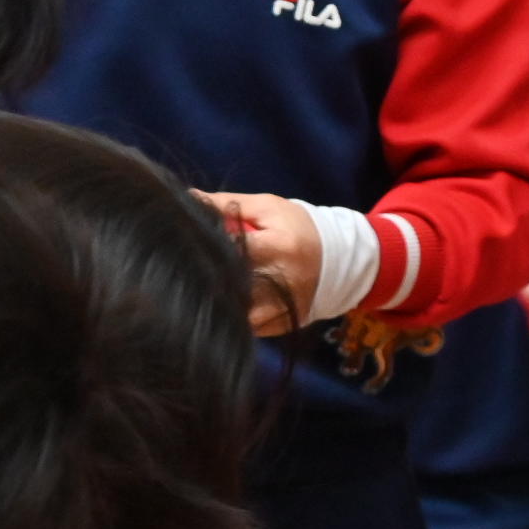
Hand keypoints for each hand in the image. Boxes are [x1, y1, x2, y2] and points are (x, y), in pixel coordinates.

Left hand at [197, 189, 316, 334]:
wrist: (340, 259)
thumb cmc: (297, 227)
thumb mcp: (267, 207)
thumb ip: (227, 204)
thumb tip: (189, 199)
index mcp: (279, 248)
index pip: (234, 252)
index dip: (208, 250)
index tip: (187, 247)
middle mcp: (283, 284)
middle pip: (233, 288)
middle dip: (208, 281)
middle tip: (189, 272)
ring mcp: (284, 310)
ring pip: (240, 316)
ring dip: (221, 304)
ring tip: (204, 291)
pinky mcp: (284, 327)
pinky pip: (250, 329)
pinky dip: (236, 318)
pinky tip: (224, 304)